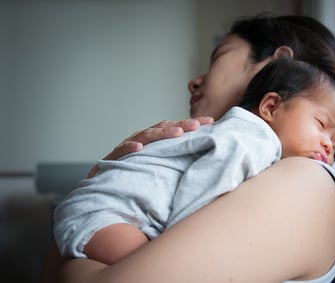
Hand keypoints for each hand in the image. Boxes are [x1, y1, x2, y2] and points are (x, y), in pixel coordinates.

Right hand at [87, 117, 213, 177]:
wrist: (107, 180)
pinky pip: (124, 149)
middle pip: (164, 128)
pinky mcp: (117, 155)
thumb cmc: (137, 170)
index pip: (176, 128)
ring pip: (147, 135)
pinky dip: (131, 146)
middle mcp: (144, 138)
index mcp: (156, 139)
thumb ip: (175, 159)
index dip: (192, 125)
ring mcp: (130, 144)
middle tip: (197, 125)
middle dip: (182, 125)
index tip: (211, 122)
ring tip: (177, 133)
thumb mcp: (159, 163)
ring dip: (162, 133)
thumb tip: (202, 161)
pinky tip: (139, 147)